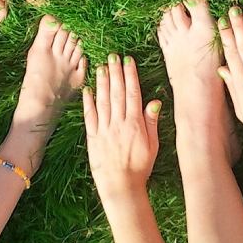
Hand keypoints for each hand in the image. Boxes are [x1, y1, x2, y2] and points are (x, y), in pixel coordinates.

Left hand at [84, 54, 161, 196]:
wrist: (121, 186)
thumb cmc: (140, 167)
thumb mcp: (153, 145)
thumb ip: (152, 122)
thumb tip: (155, 101)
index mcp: (135, 124)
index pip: (132, 94)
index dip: (130, 76)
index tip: (128, 61)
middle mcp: (119, 123)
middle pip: (117, 93)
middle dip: (115, 73)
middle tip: (113, 56)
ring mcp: (104, 129)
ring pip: (103, 101)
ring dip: (102, 82)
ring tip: (101, 66)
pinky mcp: (93, 137)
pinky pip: (90, 116)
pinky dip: (88, 102)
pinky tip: (88, 89)